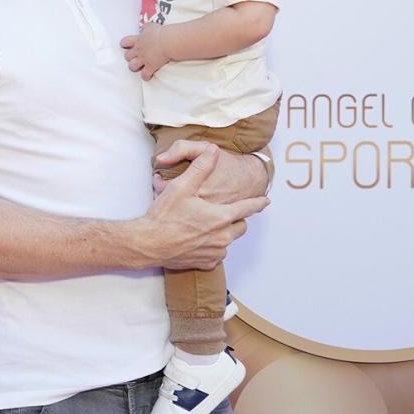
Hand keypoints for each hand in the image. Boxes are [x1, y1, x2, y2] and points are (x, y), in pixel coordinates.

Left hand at [120, 25, 169, 79]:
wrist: (167, 41)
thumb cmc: (161, 32)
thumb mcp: (151, 26)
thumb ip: (146, 27)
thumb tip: (145, 27)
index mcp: (138, 40)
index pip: (124, 42)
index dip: (125, 44)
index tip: (127, 45)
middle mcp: (138, 50)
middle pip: (127, 56)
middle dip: (130, 57)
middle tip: (136, 57)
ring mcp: (143, 59)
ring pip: (132, 67)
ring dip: (135, 67)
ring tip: (140, 67)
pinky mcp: (150, 66)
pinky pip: (145, 75)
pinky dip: (146, 76)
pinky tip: (148, 76)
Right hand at [136, 144, 268, 270]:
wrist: (148, 243)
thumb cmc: (164, 216)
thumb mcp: (181, 186)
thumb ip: (201, 167)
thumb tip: (213, 150)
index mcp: (221, 216)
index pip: (248, 208)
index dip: (257, 203)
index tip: (265, 201)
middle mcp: (222, 237)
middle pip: (241, 226)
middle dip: (236, 219)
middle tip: (222, 213)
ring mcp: (214, 252)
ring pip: (228, 241)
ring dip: (223, 233)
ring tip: (205, 226)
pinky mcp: (205, 263)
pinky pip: (216, 255)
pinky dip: (211, 247)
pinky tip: (197, 240)